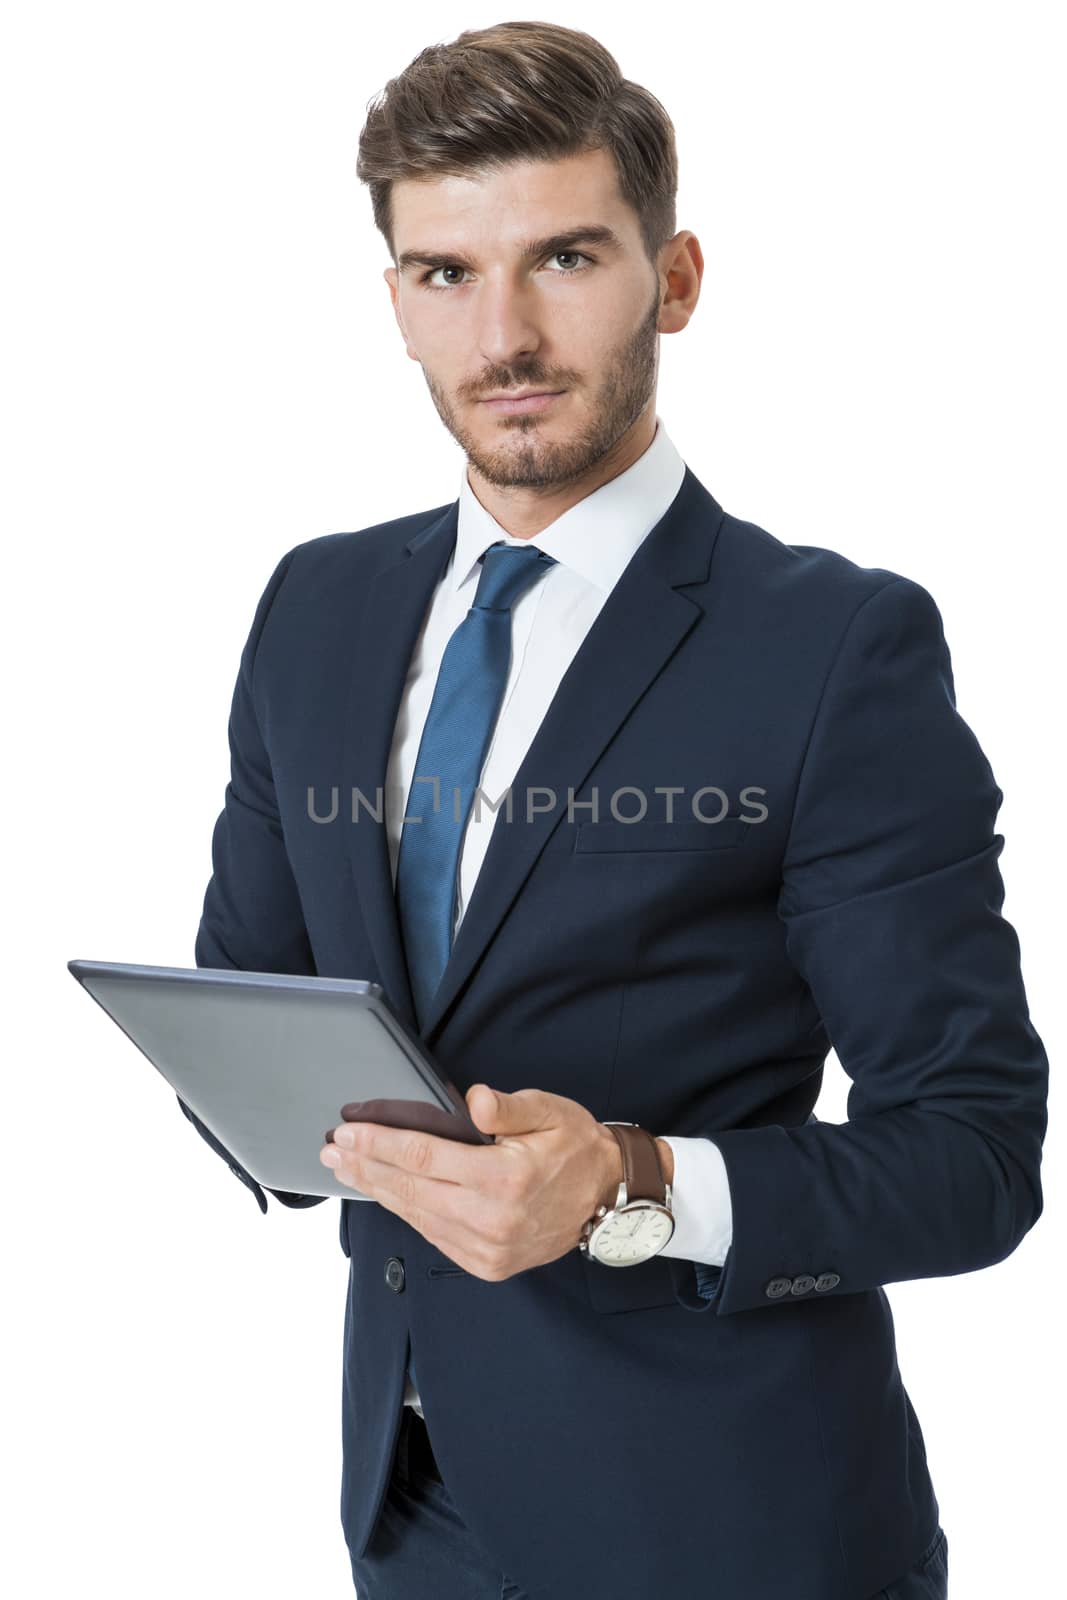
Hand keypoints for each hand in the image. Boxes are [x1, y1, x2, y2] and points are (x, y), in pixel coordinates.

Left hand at [319, 1086, 622, 1281]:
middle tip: (333, 1150)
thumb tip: (474, 1101)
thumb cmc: (576, 1149)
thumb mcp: (550, 1113)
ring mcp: (487, 1248)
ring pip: (416, 1216)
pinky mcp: (486, 1263)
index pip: (423, 1158)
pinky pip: (432, 1235)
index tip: (348, 1131)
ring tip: (348, 1169)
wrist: (607, 1199)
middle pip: (409, 1190)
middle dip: (365, 1166)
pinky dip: (405, 1213)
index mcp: (504, 1180)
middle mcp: (491, 1221)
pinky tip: (386, 1194)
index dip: (380, 1143)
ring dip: (377, 1191)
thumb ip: (509, 1107)